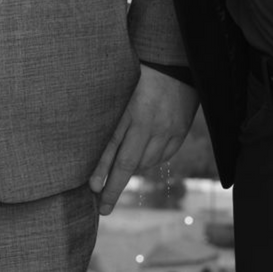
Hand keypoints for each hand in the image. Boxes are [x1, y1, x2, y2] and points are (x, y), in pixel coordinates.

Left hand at [89, 66, 200, 215]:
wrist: (176, 63)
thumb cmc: (141, 75)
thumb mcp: (122, 93)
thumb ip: (114, 120)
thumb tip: (101, 152)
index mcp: (133, 114)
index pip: (114, 150)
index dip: (102, 171)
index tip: (93, 189)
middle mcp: (151, 126)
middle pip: (129, 164)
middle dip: (114, 188)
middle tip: (103, 208)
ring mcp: (168, 131)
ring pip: (146, 163)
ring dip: (131, 173)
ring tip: (118, 178)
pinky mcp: (180, 133)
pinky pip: (162, 156)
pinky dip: (149, 162)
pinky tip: (142, 160)